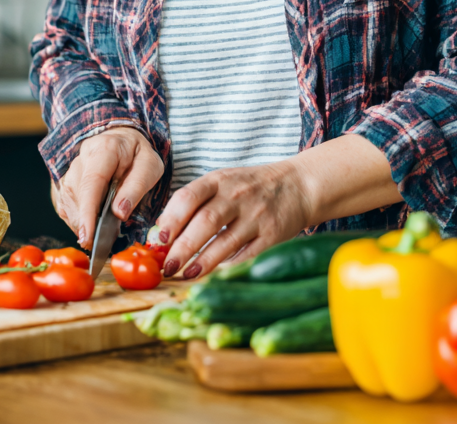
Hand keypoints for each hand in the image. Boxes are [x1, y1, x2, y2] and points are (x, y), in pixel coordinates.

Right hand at [52, 126, 164, 248]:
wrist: (122, 140)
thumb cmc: (137, 154)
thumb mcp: (150, 165)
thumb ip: (137, 186)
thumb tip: (119, 213)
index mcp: (105, 148)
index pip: (92, 182)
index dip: (88, 212)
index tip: (88, 236)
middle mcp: (82, 157)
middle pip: (77, 195)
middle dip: (87, 222)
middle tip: (101, 241)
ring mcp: (71, 169)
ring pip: (68, 202)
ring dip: (82, 222)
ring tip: (99, 231)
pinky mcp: (66, 182)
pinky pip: (65, 206)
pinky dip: (77, 220)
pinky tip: (90, 223)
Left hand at [155, 134, 400, 278]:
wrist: (298, 185)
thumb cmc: (251, 186)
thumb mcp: (222, 182)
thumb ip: (195, 202)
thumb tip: (163, 232)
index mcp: (218, 179)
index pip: (188, 197)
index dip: (171, 219)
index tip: (158, 240)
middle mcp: (236, 195)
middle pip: (204, 221)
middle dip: (182, 247)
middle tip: (167, 267)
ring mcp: (256, 215)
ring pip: (225, 241)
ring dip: (202, 262)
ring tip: (186, 275)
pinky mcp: (272, 234)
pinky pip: (247, 254)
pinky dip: (229, 267)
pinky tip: (215, 276)